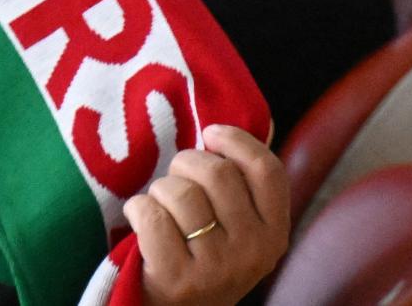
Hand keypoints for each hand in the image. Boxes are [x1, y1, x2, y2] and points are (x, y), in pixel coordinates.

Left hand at [127, 125, 290, 305]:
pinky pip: (150, 214)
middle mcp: (253, 250)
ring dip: (159, 191)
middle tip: (176, 183)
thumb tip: (216, 133)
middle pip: (216, 172)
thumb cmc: (202, 256)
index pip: (268, 170)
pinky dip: (137, 210)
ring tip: (160, 210)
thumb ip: (238, 190)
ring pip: (179, 191)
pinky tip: (142, 224)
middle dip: (185, 165)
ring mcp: (217, 267)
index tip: (210, 134)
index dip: (237, 141)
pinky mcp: (178, 278)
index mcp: (274, 233)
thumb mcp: (237, 229)